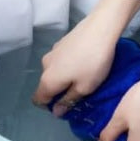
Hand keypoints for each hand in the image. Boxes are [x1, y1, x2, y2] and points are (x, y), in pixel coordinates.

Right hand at [32, 0, 139, 116]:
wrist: (100, 28)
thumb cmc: (93, 63)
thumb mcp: (85, 88)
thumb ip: (68, 101)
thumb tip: (56, 111)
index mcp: (48, 80)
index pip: (38, 100)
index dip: (50, 106)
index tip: (66, 105)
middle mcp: (45, 66)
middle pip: (46, 86)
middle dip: (59, 92)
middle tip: (80, 92)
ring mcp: (51, 53)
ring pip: (54, 72)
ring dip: (64, 78)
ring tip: (84, 76)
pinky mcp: (60, 43)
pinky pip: (60, 61)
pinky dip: (68, 65)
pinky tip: (84, 61)